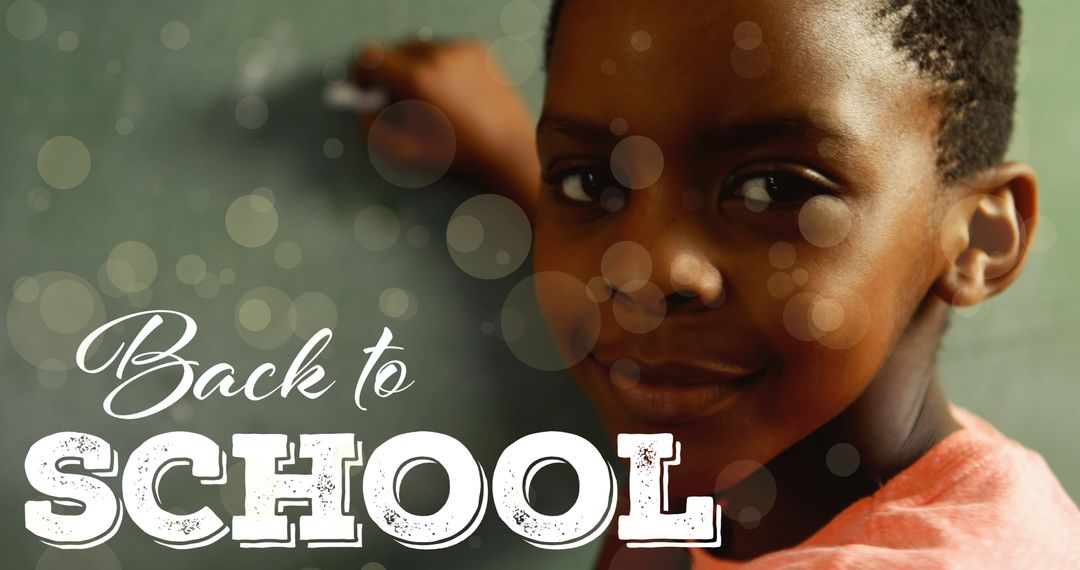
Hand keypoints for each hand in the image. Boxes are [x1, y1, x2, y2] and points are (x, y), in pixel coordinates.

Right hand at [353, 39, 539, 213]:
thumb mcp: (402, 152)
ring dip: (416, 69)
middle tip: (401, 101)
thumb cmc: (456, 157)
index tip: (366, 89)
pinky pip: (446, 50)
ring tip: (432, 101)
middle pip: (395, 50)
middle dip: (391, 73)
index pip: (370, 56)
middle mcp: (439, 54)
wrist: (510, 152)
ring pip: (421, 49)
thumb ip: (371, 125)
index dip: (361, 74)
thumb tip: (365, 101)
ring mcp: (461, 49)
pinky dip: (441, 67)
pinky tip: (455, 94)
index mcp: (417, 78)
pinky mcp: (479, 49)